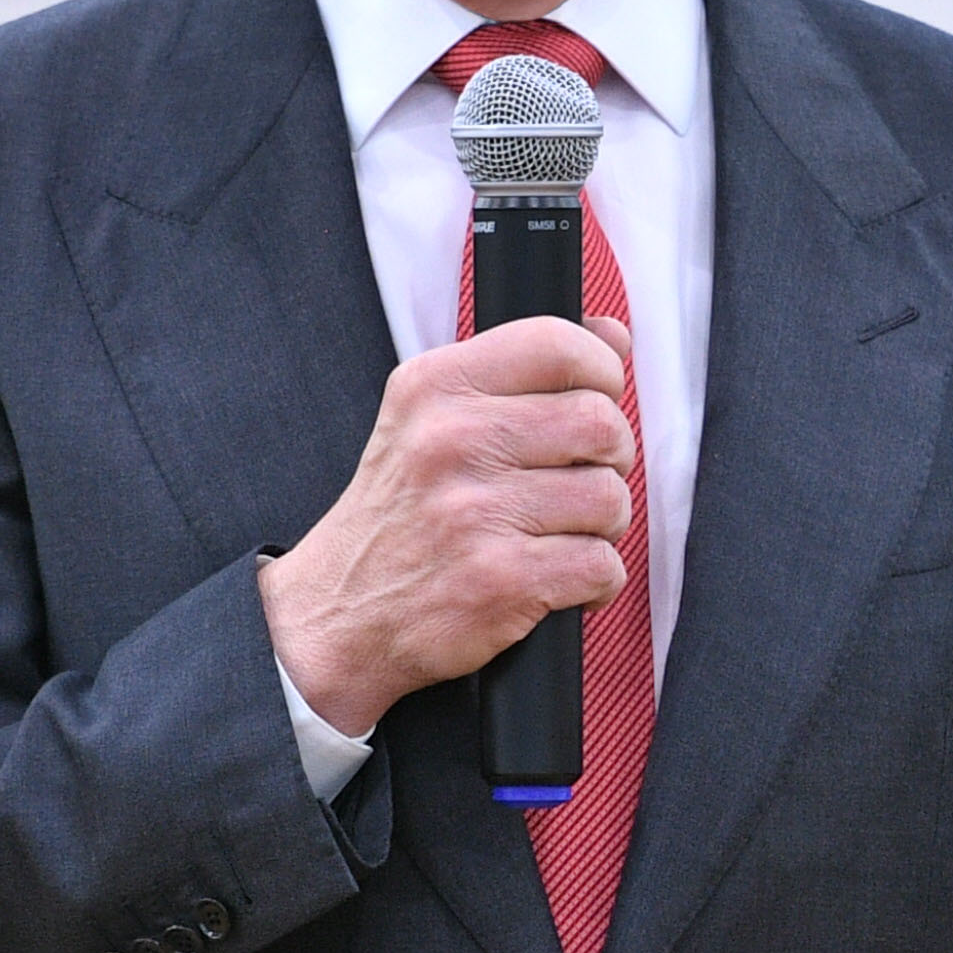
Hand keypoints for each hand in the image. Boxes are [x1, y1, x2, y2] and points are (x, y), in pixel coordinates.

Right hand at [261, 318, 635, 734]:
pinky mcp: (498, 580)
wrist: (339, 617)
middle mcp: (449, 442)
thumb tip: (613, 335)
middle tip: (578, 483)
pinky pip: (601, 565)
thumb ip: (520, 371)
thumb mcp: (429, 420)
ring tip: (562, 535)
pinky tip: (562, 582)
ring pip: (609, 498)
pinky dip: (597, 581)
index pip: (557, 345)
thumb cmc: (400, 518)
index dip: (600, 375)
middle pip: (599, 423)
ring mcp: (473, 513)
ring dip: (604, 526)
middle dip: (609, 459)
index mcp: (433, 387)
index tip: (592, 403)